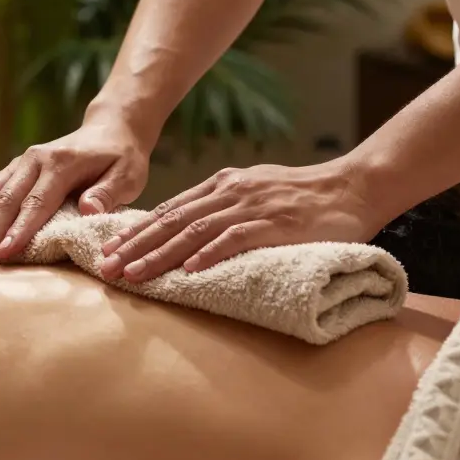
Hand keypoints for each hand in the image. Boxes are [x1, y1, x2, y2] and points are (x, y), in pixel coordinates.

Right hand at [0, 119, 150, 268]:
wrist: (108, 129)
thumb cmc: (120, 158)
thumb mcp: (128, 174)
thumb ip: (109, 192)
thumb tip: (89, 209)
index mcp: (61, 163)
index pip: (37, 201)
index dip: (20, 229)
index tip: (5, 253)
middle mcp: (35, 160)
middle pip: (5, 199)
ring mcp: (20, 162)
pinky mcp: (13, 168)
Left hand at [98, 160, 382, 282]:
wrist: (352, 187)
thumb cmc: (303, 196)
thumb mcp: (253, 192)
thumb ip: (221, 207)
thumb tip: (186, 232)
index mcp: (221, 185)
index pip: (169, 210)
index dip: (136, 231)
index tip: (109, 249)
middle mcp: (229, 192)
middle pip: (172, 221)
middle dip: (136, 246)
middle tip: (107, 267)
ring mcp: (251, 207)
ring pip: (194, 232)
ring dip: (161, 255)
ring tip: (135, 274)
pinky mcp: (275, 224)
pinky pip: (236, 239)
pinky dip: (210, 254)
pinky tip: (189, 270)